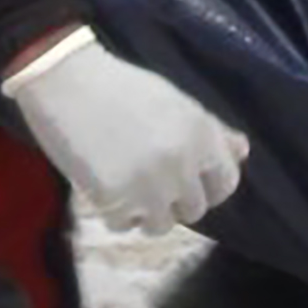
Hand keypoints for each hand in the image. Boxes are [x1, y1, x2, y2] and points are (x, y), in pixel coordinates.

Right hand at [2, 30, 248, 231]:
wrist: (66, 82)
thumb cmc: (122, 86)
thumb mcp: (176, 102)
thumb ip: (212, 131)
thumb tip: (241, 152)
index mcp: (201, 135)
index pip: (226, 183)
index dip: (210, 188)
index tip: (191, 184)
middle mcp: (183, 164)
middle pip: (195, 210)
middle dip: (176, 201)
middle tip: (150, 181)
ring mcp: (149, 186)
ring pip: (161, 225)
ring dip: (146, 212)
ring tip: (128, 185)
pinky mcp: (114, 200)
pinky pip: (124, 225)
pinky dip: (115, 213)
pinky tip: (105, 185)